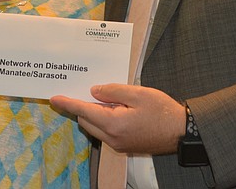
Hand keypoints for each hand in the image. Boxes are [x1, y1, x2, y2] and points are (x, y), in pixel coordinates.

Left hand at [50, 84, 184, 154]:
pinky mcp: (125, 145)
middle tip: (92, 90)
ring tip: (109, 97)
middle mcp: (112, 137)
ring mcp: (118, 144)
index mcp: (113, 124)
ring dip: (96, 113)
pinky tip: (118, 108)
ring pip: (96, 126)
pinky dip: (105, 119)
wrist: (182, 132)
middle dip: (84, 105)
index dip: (68, 103)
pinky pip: (106, 131)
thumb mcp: (137, 93)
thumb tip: (94, 92)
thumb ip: (112, 91)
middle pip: (86, 120)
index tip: (54, 98)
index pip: (83, 111)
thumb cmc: (162, 111)